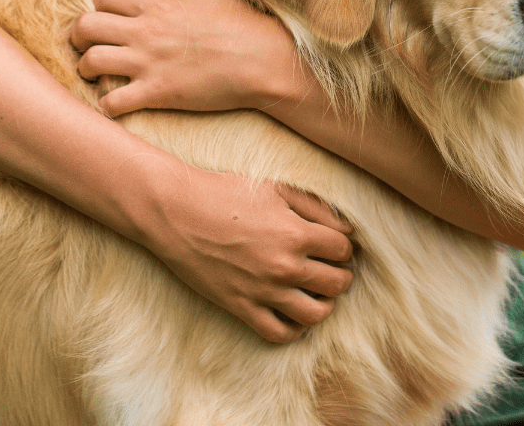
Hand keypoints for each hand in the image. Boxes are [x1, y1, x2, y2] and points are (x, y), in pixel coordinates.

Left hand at [71, 0, 299, 116]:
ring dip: (85, 70)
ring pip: (90, 62)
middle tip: (85, 46)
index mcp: (157, 6)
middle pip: (86, 26)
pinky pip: (113, 102)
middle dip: (78, 36)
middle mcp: (145, 32)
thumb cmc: (243, 23)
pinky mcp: (157, 93)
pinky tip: (115, 105)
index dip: (99, 6)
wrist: (263, 60)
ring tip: (94, 75)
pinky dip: (107, 106)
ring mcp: (149, 63)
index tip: (107, 18)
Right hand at [139, 164, 354, 342]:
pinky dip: (293, 329)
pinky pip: (279, 333)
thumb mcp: (275, 189)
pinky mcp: (241, 307)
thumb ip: (315, 207)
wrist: (177, 212)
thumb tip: (347, 229)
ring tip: (316, 293)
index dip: (342, 246)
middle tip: (330, 268)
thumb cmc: (225, 193)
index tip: (333, 244)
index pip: (343, 249)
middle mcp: (284, 266)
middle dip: (340, 275)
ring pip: (316, 315)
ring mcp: (263, 290)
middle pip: (337, 283)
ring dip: (324, 305)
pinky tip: (292, 313)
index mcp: (296, 233)